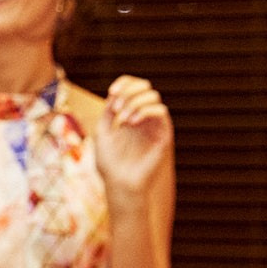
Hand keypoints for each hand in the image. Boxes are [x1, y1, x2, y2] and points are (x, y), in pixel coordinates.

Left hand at [93, 75, 172, 202]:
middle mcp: (143, 117)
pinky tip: (132, 122)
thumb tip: (114, 94)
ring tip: (122, 119)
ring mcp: (154, 125)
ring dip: (135, 102)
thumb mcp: (103, 132)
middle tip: (115, 108)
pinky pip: (161, 112)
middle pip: (145, 87)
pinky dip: (146, 110)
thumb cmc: (110, 163)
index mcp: (129, 115)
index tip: (112, 92)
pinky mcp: (163, 134)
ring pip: (153, 96)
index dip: (125, 83)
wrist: (120, 183)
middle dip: (129, 91)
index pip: (133, 88)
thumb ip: (108, 112)